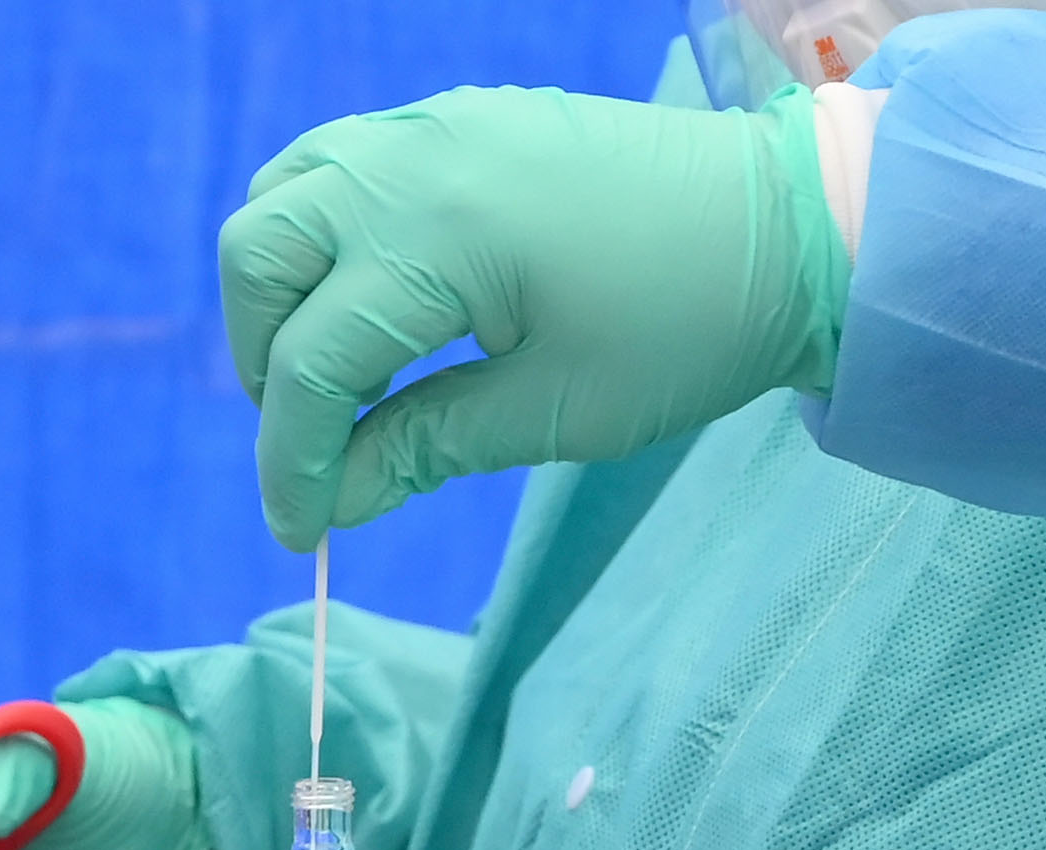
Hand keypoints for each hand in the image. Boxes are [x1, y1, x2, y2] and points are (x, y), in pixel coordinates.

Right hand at [218, 82, 844, 549]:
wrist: (788, 223)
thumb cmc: (685, 324)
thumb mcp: (553, 410)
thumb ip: (425, 447)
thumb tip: (335, 500)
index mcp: (435, 233)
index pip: (311, 361)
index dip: (293, 461)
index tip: (301, 531)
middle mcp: (410, 160)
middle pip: (257, 255)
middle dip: (264, 361)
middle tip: (317, 440)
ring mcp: (429, 126)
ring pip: (283, 195)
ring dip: (281, 290)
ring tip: (335, 373)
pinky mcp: (455, 122)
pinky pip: (340, 166)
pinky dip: (325, 238)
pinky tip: (376, 305)